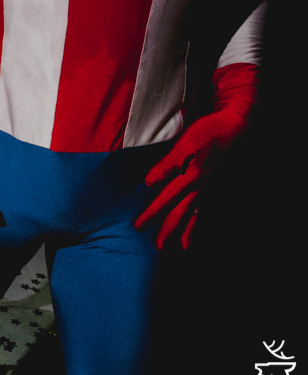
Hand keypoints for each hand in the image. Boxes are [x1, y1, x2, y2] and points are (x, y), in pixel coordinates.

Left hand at [134, 63, 256, 249]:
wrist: (236, 127)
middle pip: (182, 214)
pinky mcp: (217, 185)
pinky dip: (202, 221)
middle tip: (158, 248)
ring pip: (197, 214)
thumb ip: (168, 164)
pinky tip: (198, 227)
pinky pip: (208, 209)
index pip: (166, 200)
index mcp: (191, 177)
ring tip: (182, 248)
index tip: (139, 227)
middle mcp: (201, 187)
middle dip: (169, 231)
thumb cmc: (209, 132)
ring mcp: (211, 188)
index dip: (152, 214)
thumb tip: (149, 183)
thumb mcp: (185, 144)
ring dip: (188, 232)